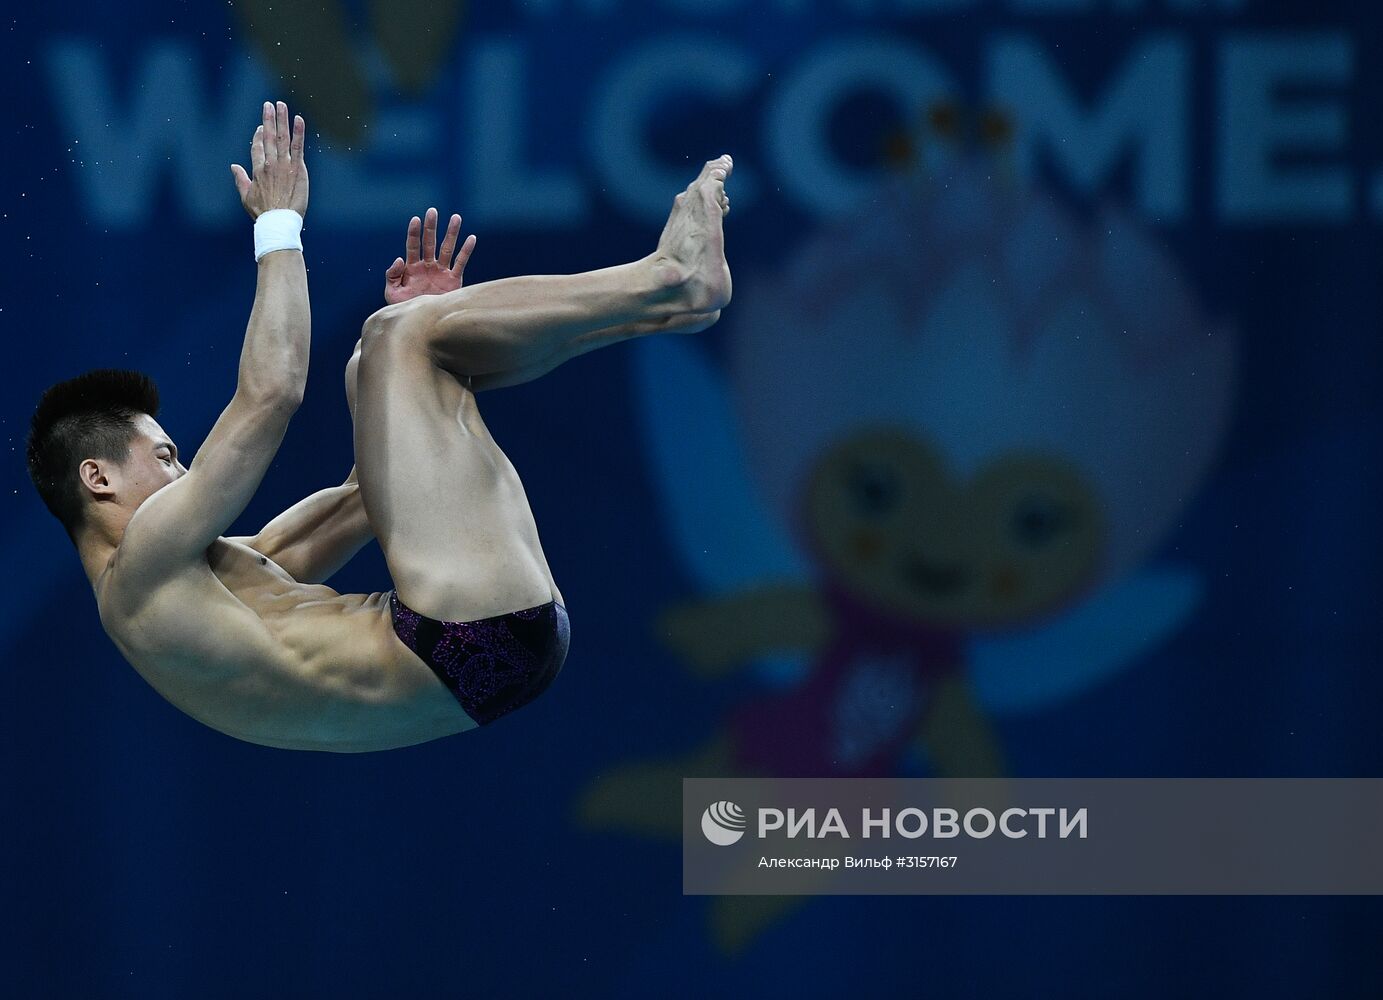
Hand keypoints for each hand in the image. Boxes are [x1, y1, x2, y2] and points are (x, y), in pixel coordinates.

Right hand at [230, 101, 308, 219]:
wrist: (278, 221)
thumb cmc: (263, 213)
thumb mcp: (246, 197)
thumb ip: (240, 180)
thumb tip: (233, 166)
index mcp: (257, 170)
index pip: (258, 147)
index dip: (259, 136)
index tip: (262, 127)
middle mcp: (270, 164)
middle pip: (269, 137)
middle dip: (269, 119)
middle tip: (269, 104)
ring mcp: (284, 165)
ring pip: (283, 138)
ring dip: (282, 120)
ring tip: (281, 105)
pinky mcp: (298, 169)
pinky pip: (298, 147)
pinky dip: (299, 133)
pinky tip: (299, 120)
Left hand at [384, 207, 476, 303]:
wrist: (422, 325)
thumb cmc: (405, 309)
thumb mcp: (392, 293)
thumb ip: (392, 275)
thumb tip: (399, 259)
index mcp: (411, 268)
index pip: (412, 246)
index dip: (414, 233)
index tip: (416, 220)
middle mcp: (427, 266)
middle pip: (430, 242)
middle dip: (431, 227)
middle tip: (433, 211)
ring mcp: (441, 272)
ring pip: (447, 248)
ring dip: (451, 233)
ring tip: (456, 217)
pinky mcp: (453, 280)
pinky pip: (460, 263)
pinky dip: (466, 251)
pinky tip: (471, 238)